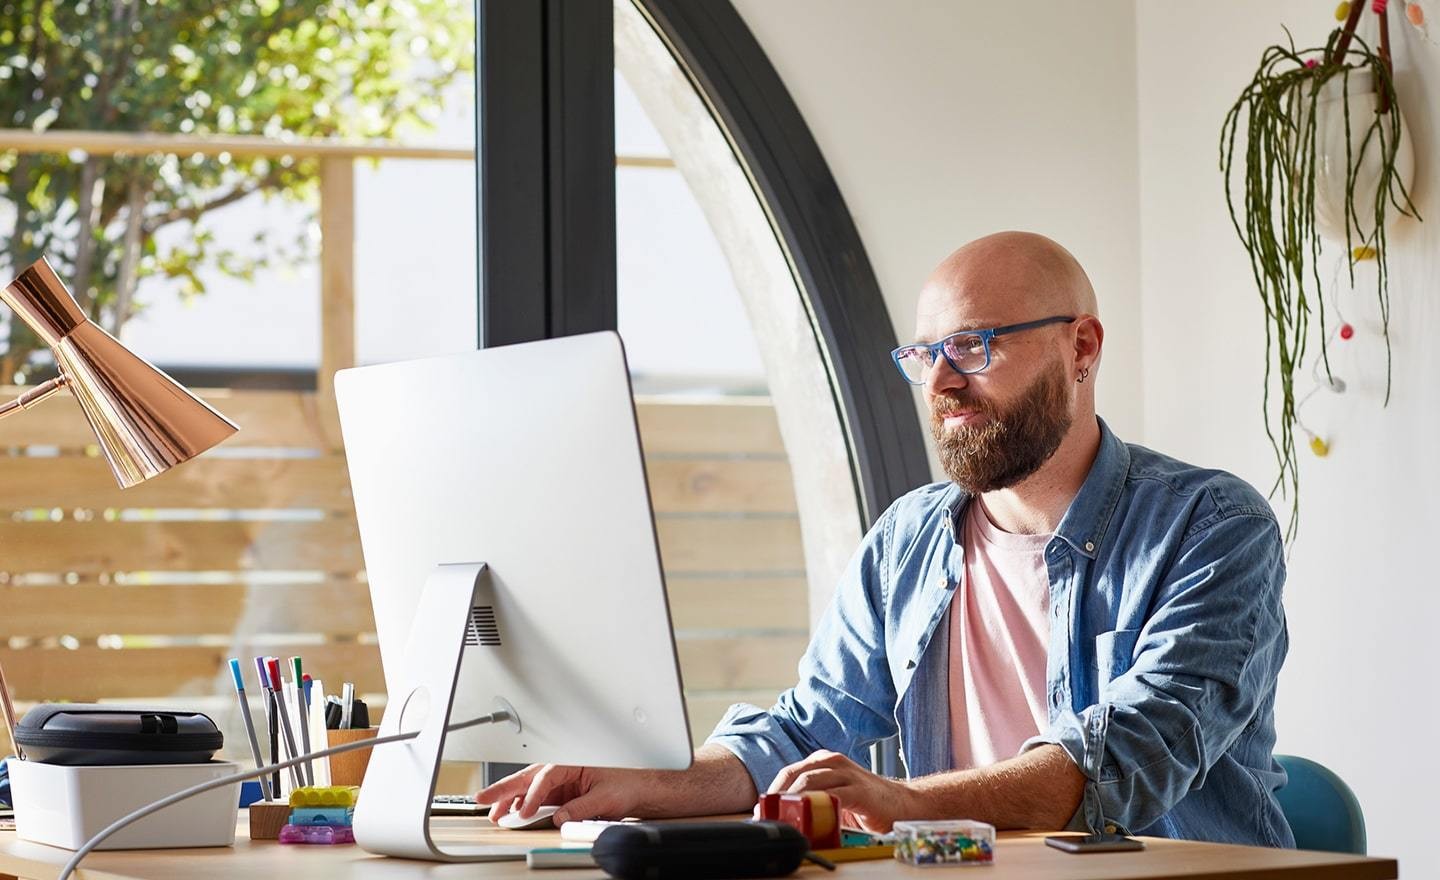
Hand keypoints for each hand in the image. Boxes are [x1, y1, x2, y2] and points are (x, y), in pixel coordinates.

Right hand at [477, 764, 654, 825]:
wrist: (642, 789)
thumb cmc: (628, 784)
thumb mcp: (605, 797)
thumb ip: (580, 808)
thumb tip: (558, 818)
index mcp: (574, 762)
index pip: (546, 776)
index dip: (532, 795)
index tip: (523, 812)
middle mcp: (565, 769)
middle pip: (529, 777)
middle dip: (505, 788)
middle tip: (482, 799)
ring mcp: (563, 782)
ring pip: (529, 787)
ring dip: (510, 799)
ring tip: (493, 812)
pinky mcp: (563, 793)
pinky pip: (538, 798)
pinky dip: (523, 805)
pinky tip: (513, 814)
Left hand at [763, 750, 921, 833]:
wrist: (906, 805)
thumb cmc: (868, 804)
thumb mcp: (834, 799)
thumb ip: (813, 803)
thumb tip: (783, 822)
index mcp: (823, 762)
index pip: (789, 773)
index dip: (771, 791)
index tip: (760, 811)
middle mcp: (833, 763)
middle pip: (794, 774)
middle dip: (775, 796)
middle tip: (764, 815)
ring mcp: (847, 774)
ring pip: (809, 781)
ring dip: (790, 801)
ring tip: (779, 818)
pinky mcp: (860, 790)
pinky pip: (832, 796)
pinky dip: (816, 807)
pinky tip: (807, 819)